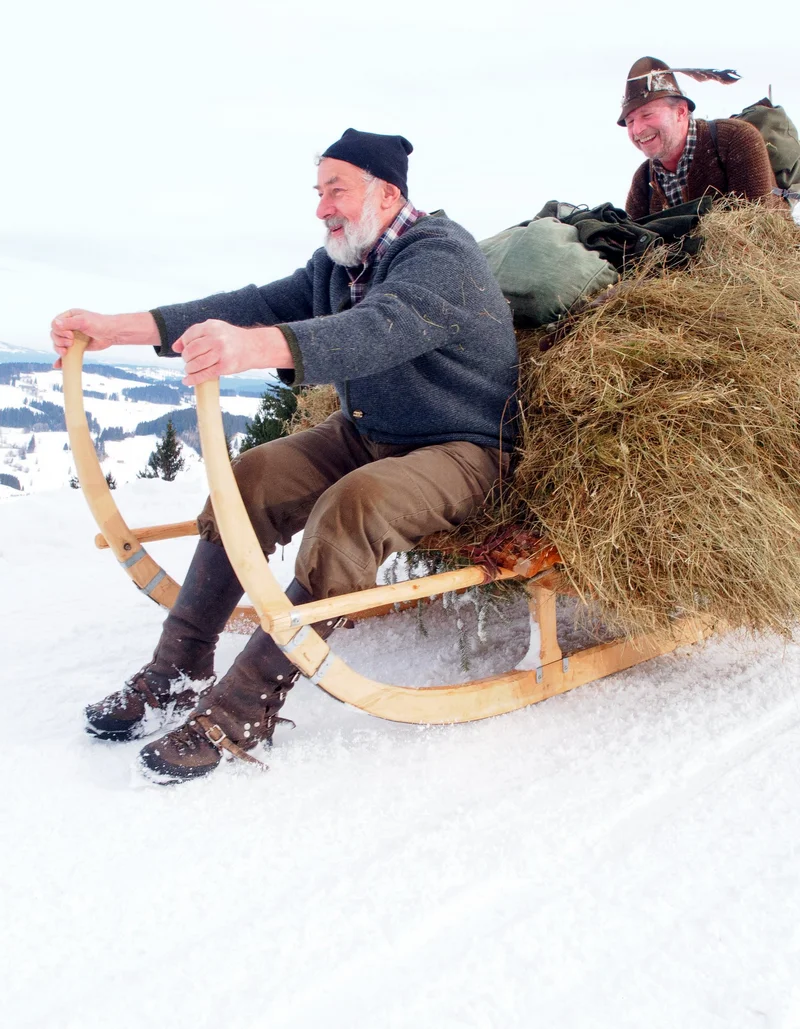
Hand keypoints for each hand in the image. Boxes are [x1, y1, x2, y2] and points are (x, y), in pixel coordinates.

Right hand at [50, 309, 158, 368]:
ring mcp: (71, 337)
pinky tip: (58, 365)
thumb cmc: (99, 324)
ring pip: (58, 344)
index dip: (59, 331)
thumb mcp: (83, 321)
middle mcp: (68, 326)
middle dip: (60, 341)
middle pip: (54, 335)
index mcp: (68, 317)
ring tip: (66, 352)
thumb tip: (55, 324)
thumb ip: (69, 323)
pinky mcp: (76, 347)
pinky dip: (61, 360)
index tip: (71, 335)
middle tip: (71, 343)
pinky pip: (66, 353)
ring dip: (59, 349)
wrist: (112, 333)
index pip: (54, 325)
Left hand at [175, 321, 291, 385]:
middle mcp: (216, 338)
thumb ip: (194, 335)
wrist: (254, 347)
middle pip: (190, 351)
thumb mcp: (214, 330)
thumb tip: (175, 348)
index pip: (188, 337)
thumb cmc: (231, 339)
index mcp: (211, 326)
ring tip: (190, 370)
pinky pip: (204, 374)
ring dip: (189, 369)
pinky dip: (193, 379)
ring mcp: (221, 353)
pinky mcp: (225, 367)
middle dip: (186, 359)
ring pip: (195, 364)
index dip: (184, 345)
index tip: (187, 351)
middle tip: (189, 361)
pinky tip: (187, 381)